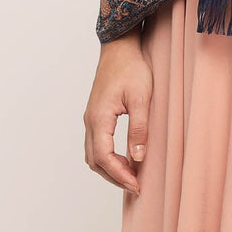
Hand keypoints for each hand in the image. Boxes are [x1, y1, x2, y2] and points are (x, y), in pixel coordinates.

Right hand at [83, 30, 151, 195]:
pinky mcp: (96, 113)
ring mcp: (91, 117)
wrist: (120, 46)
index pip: (104, 158)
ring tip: (131, 174)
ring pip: (93, 154)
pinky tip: (124, 157)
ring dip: (109, 168)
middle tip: (135, 185)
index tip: (136, 185)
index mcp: (99, 118)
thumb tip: (138, 158)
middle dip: (114, 176)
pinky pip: (96, 143)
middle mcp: (90, 120)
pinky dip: (107, 156)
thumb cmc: (131, 68)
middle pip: (95, 160)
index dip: (120, 175)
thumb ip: (139, 128)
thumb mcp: (141, 97)